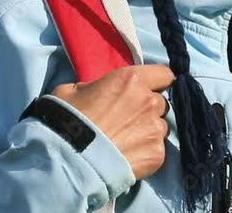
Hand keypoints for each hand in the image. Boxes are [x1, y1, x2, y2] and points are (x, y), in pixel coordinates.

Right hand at [52, 65, 173, 178]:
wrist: (68, 158)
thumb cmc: (67, 118)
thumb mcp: (73, 90)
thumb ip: (96, 87)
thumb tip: (99, 92)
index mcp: (131, 80)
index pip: (164, 74)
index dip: (158, 82)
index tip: (149, 89)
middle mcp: (149, 102)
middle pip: (160, 103)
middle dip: (148, 109)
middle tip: (128, 120)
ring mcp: (155, 129)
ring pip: (160, 127)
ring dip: (148, 131)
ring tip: (127, 142)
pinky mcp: (157, 154)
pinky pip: (157, 149)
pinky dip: (146, 152)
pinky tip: (128, 157)